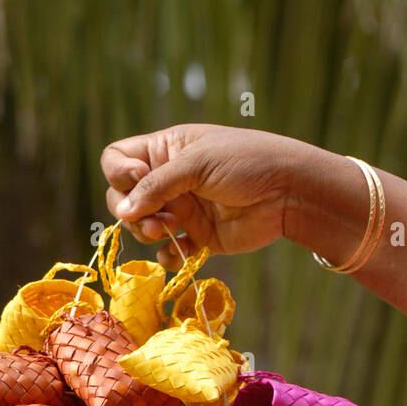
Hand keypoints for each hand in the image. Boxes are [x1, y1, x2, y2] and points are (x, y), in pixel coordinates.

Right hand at [101, 123, 308, 267]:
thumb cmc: (246, 163)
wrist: (288, 193)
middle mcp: (168, 179)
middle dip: (129, 209)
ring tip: (163, 232)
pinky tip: (179, 251)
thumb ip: (156, 186)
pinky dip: (167, 255)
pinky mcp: (197, 236)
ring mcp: (181, 209)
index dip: (118, 172)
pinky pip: (167, 251)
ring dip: (145, 232)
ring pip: (141, 225)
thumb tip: (124, 212)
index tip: (136, 180)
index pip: (118, 158)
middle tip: (151, 218)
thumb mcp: (197, 163)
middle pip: (123, 196)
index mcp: (166, 150)